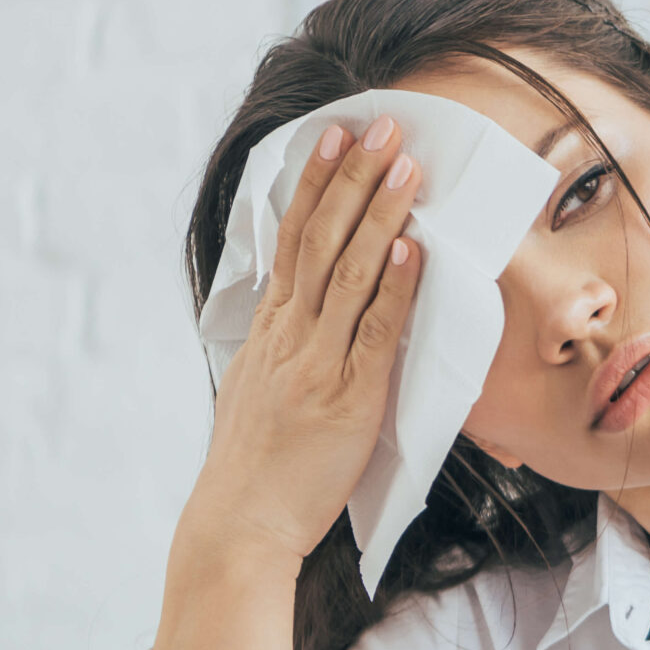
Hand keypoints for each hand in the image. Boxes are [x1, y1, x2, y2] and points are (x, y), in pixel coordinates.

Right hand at [188, 115, 428, 566]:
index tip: (335, 137)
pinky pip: (374, 333)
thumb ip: (288, 347)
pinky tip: (409, 248)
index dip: (316, 185)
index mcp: (271, 331)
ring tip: (405, 166)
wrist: (241, 524)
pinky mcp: (348, 398)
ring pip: (348, 272)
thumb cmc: (260, 467)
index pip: (293, 239)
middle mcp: (290, 335)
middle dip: (352, 178)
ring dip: (380, 214)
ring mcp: (317, 363)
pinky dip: (392, 287)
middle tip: (380, 125)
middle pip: (321, 239)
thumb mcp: (262, 390)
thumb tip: (311, 314)